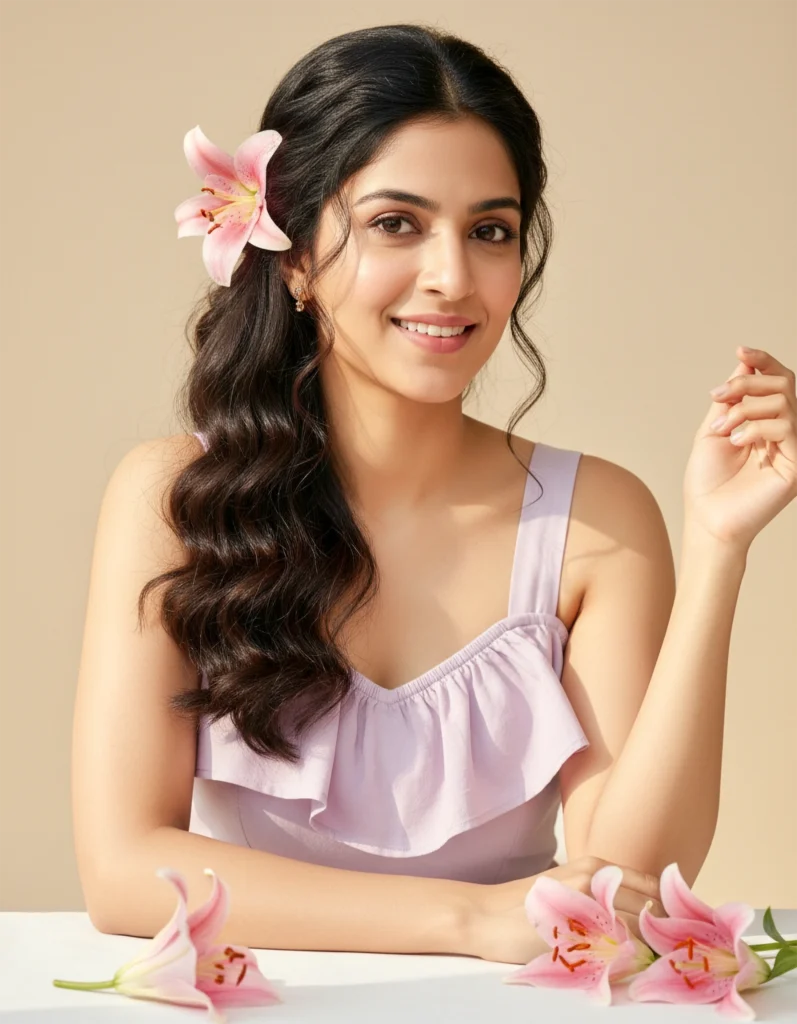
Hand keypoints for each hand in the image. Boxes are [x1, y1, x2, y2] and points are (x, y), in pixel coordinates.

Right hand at [464, 856, 664, 964]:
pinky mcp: (577, 931)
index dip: (671, 909)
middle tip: (673, 956)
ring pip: (640, 932)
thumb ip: (601, 896)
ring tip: (653, 968)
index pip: (653, 886)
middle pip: (652, 909)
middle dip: (666, 933)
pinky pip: (619, 952)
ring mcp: (587, 904)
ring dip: (652, 951)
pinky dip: (630, 963)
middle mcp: (596, 879)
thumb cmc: (525, 907)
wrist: (484, 916)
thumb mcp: (567, 889)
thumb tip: (640, 918)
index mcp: (595, 866)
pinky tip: (626, 972)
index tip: (678, 931)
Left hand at [684, 345, 796, 553]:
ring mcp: (793, 448)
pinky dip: (756, 427)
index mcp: (767, 423)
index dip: (763, 361)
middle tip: (718, 398)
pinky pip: (787, 426)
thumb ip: (732, 397)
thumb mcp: (714, 428)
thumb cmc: (708, 481)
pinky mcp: (796, 464)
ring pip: (785, 401)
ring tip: (724, 428)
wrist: (707, 519)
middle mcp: (785, 432)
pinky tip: (736, 441)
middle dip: (747, 382)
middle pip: (784, 384)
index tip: (741, 350)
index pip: (778, 382)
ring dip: (745, 408)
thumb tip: (744, 359)